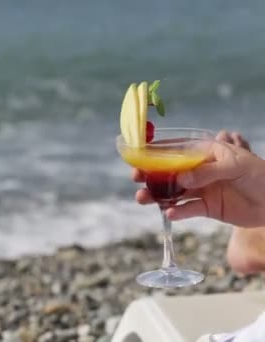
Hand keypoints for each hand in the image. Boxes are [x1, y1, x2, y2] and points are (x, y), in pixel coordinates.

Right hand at [133, 131, 264, 227]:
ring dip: (157, 195)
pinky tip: (169, 213)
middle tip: (136, 179)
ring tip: (143, 199)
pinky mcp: (206, 207)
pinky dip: (177, 212)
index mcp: (206, 152)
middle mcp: (199, 170)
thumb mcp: (236, 166)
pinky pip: (187, 209)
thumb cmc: (260, 175)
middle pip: (169, 171)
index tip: (138, 157)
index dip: (156, 152)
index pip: (176, 149)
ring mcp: (201, 189)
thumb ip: (208, 171)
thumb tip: (181, 178)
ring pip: (173, 192)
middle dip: (150, 175)